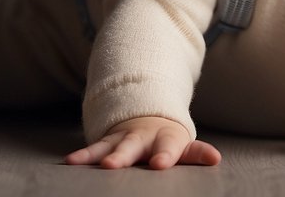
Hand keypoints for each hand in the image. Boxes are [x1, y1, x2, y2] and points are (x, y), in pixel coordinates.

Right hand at [64, 116, 221, 169]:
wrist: (147, 119)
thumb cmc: (167, 141)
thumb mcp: (184, 145)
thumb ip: (196, 153)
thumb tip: (216, 158)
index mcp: (166, 138)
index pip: (168, 147)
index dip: (164, 155)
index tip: (159, 164)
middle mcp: (142, 137)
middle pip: (132, 146)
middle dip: (122, 156)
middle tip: (113, 165)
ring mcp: (122, 139)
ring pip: (107, 147)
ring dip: (95, 156)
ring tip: (78, 163)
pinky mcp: (107, 143)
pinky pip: (93, 149)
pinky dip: (81, 156)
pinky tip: (69, 163)